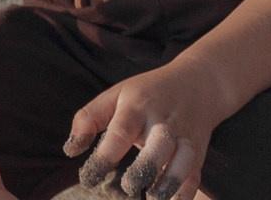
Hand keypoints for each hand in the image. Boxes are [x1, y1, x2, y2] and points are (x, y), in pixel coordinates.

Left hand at [66, 62, 221, 199]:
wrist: (199, 82)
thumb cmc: (148, 94)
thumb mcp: (116, 95)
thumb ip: (89, 118)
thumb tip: (71, 151)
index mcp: (139, 107)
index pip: (121, 131)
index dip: (105, 156)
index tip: (89, 178)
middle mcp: (164, 122)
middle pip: (160, 143)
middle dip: (146, 167)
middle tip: (129, 186)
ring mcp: (184, 137)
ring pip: (184, 160)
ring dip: (170, 182)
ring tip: (153, 199)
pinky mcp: (197, 153)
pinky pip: (195, 175)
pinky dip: (185, 193)